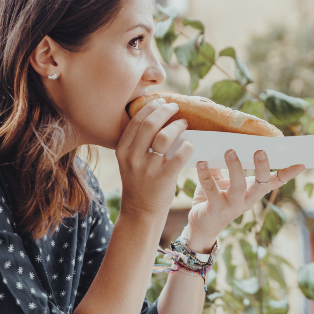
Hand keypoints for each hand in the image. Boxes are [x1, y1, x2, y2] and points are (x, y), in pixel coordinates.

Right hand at [116, 98, 193, 217]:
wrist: (140, 211)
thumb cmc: (139, 182)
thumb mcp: (129, 161)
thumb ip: (137, 142)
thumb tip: (155, 116)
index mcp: (123, 150)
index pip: (136, 121)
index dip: (151, 107)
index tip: (161, 101)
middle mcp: (133, 157)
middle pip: (150, 124)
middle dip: (165, 110)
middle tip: (174, 107)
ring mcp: (148, 168)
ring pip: (165, 137)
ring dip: (177, 126)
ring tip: (184, 123)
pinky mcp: (164, 178)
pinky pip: (179, 156)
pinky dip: (187, 146)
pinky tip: (190, 143)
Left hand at [186, 149, 305, 249]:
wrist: (202, 226)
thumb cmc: (215, 197)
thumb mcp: (223, 180)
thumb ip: (225, 164)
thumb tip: (225, 140)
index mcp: (253, 190)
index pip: (275, 182)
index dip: (288, 173)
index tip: (301, 163)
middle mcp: (247, 199)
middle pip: (261, 184)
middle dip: (262, 167)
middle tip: (260, 150)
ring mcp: (233, 206)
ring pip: (238, 186)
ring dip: (235, 168)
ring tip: (230, 151)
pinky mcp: (216, 209)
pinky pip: (211, 190)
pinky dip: (206, 175)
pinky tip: (201, 163)